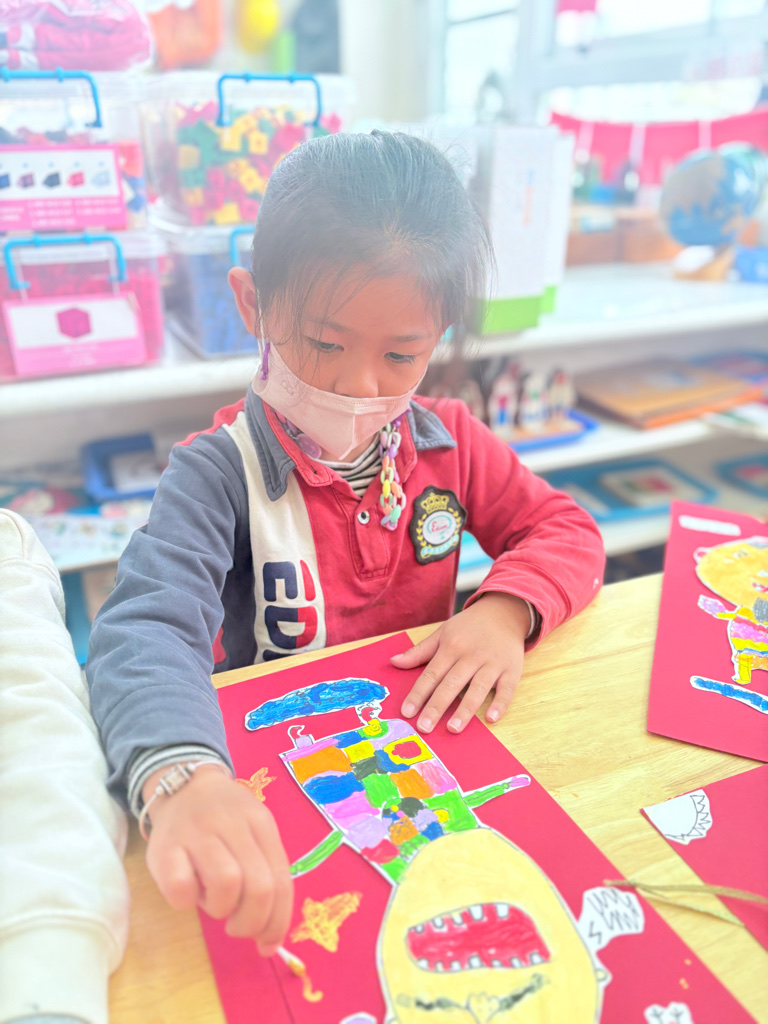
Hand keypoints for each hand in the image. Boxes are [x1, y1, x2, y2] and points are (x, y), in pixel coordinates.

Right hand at [143, 765, 292, 954]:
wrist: (183, 786)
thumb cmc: (224, 822)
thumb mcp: (254, 835)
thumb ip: (266, 876)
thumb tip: (270, 940)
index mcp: (262, 824)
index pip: (281, 882)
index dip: (277, 922)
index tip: (267, 944)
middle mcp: (234, 825)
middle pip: (259, 887)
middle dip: (251, 922)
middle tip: (236, 924)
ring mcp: (198, 833)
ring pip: (226, 885)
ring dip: (219, 908)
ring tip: (211, 899)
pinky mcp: (165, 846)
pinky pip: (181, 888)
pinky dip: (187, 901)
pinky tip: (187, 890)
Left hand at [392, 593, 529, 733]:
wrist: (504, 612)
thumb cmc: (469, 627)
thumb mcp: (443, 633)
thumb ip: (419, 651)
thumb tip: (393, 662)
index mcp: (451, 647)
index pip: (431, 674)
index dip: (418, 694)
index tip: (407, 712)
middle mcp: (471, 656)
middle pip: (451, 684)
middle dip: (437, 706)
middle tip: (424, 728)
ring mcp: (493, 663)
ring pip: (478, 689)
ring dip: (465, 709)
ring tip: (453, 729)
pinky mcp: (512, 670)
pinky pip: (506, 689)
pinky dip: (500, 703)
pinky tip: (491, 718)